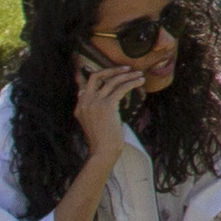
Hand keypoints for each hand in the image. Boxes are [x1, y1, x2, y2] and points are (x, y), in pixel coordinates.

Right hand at [72, 50, 158, 167]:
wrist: (103, 151)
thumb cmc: (102, 141)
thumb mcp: (92, 124)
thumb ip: (94, 111)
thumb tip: (107, 102)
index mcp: (80, 106)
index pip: (86, 84)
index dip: (100, 76)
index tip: (112, 73)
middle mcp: (85, 101)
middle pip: (95, 77)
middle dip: (111, 70)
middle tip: (126, 68)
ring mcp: (94, 102)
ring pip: (111, 81)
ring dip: (127, 76)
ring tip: (139, 74)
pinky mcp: (106, 105)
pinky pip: (121, 88)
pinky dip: (132, 83)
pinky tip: (140, 81)